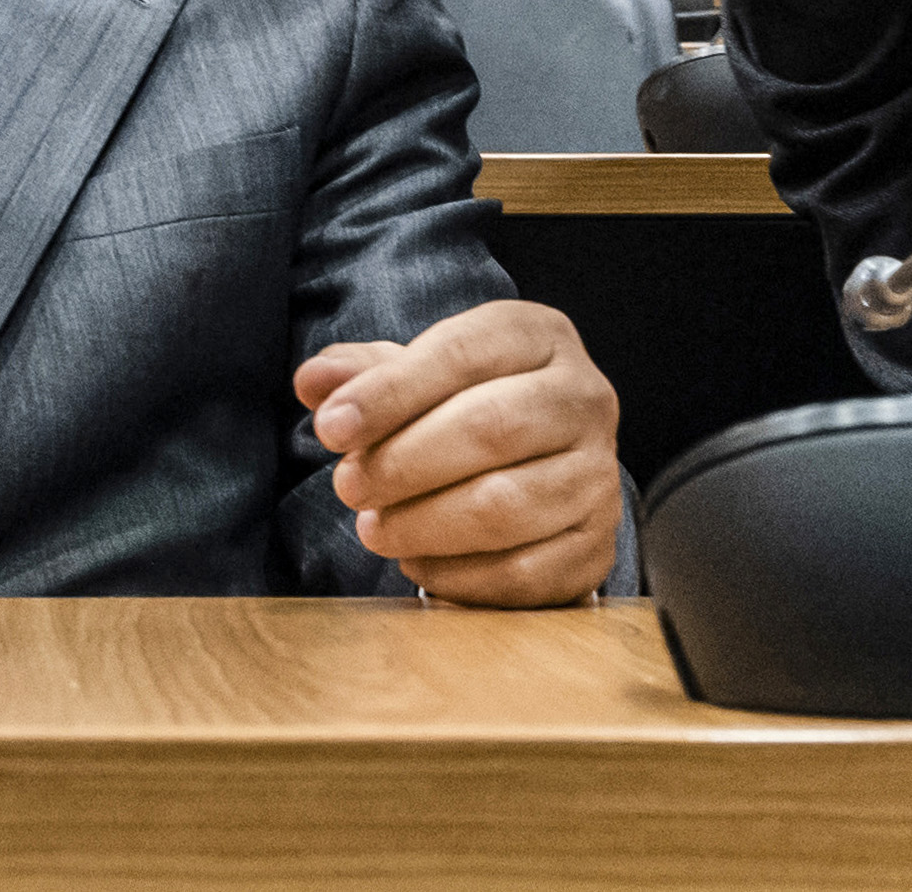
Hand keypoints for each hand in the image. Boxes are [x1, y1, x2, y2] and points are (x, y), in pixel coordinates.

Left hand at [297, 300, 621, 605]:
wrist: (540, 463)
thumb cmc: (466, 406)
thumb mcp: (419, 374)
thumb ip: (363, 373)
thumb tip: (314, 380)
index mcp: (540, 336)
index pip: (462, 354)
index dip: (389, 393)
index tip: (329, 428)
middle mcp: (585, 399)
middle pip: (490, 428)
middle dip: (403, 463)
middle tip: (348, 487)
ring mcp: (598, 476)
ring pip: (506, 507)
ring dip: (423, 525)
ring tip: (374, 528)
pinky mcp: (596, 546)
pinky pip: (523, 572)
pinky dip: (458, 576)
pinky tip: (417, 563)